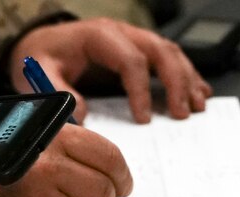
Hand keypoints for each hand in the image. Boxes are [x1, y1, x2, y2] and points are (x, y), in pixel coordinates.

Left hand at [9, 18, 212, 123]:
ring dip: (188, 79)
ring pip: (171, 52)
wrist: (43, 45)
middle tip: (182, 114)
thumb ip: (58, 92)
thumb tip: (81, 114)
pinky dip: (187, 76)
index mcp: (99, 36)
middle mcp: (122, 34)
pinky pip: (170, 58)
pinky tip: (199, 93)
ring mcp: (134, 40)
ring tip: (198, 106)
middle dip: (176, 82)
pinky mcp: (139, 52)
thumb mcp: (41, 73)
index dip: (140, 90)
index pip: (130, 60)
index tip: (143, 119)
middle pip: (160, 51)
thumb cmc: (45, 57)